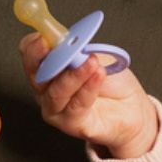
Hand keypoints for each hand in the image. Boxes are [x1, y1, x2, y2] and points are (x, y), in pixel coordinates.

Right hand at [20, 32, 157, 158]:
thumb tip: (65, 37)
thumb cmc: (111, 81)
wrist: (131, 106)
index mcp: (48, 67)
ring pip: (56, 92)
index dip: (34, 45)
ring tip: (92, 62)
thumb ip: (76, 47)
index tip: (45, 36)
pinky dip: (88, 89)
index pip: (30, 53)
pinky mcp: (73, 125)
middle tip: (64, 47)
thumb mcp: (93, 53)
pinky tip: (98, 75)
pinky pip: (76, 107)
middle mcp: (46, 89)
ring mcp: (57, 109)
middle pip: (36, 74)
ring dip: (74, 75)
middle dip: (48, 59)